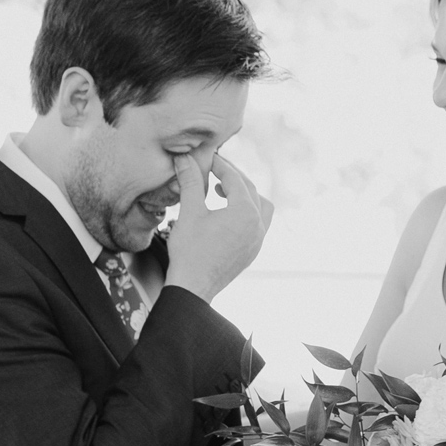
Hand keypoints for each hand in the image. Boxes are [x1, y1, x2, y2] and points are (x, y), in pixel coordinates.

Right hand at [164, 153, 273, 302]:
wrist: (193, 287)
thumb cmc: (190, 251)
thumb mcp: (190, 212)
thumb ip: (191, 182)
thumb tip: (185, 158)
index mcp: (245, 212)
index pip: (234, 179)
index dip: (219, 165)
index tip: (206, 157)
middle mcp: (258, 224)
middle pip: (250, 189)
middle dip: (232, 177)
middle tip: (213, 169)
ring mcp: (258, 240)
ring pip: (260, 206)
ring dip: (244, 194)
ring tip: (221, 191)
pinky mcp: (253, 251)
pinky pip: (258, 224)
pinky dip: (246, 212)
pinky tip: (227, 214)